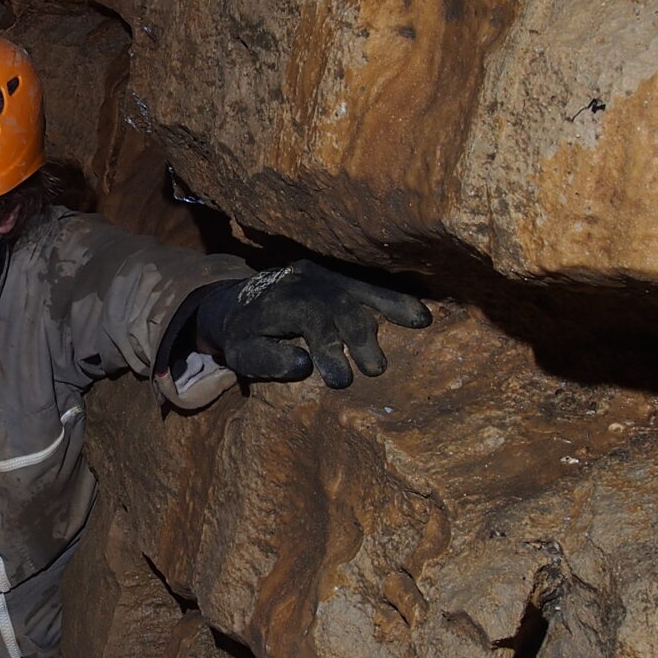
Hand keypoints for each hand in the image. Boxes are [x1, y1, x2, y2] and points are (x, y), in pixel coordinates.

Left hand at [194, 259, 430, 388]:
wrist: (237, 301)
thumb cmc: (243, 336)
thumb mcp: (241, 353)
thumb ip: (267, 360)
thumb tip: (303, 364)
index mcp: (280, 301)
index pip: (310, 320)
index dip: (328, 348)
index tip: (342, 380)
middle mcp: (304, 282)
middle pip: (340, 306)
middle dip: (360, 337)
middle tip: (375, 369)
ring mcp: (324, 277)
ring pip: (360, 292)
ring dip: (390, 311)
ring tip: (418, 324)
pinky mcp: (339, 279)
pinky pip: (370, 289)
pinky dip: (395, 301)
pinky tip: (420, 315)